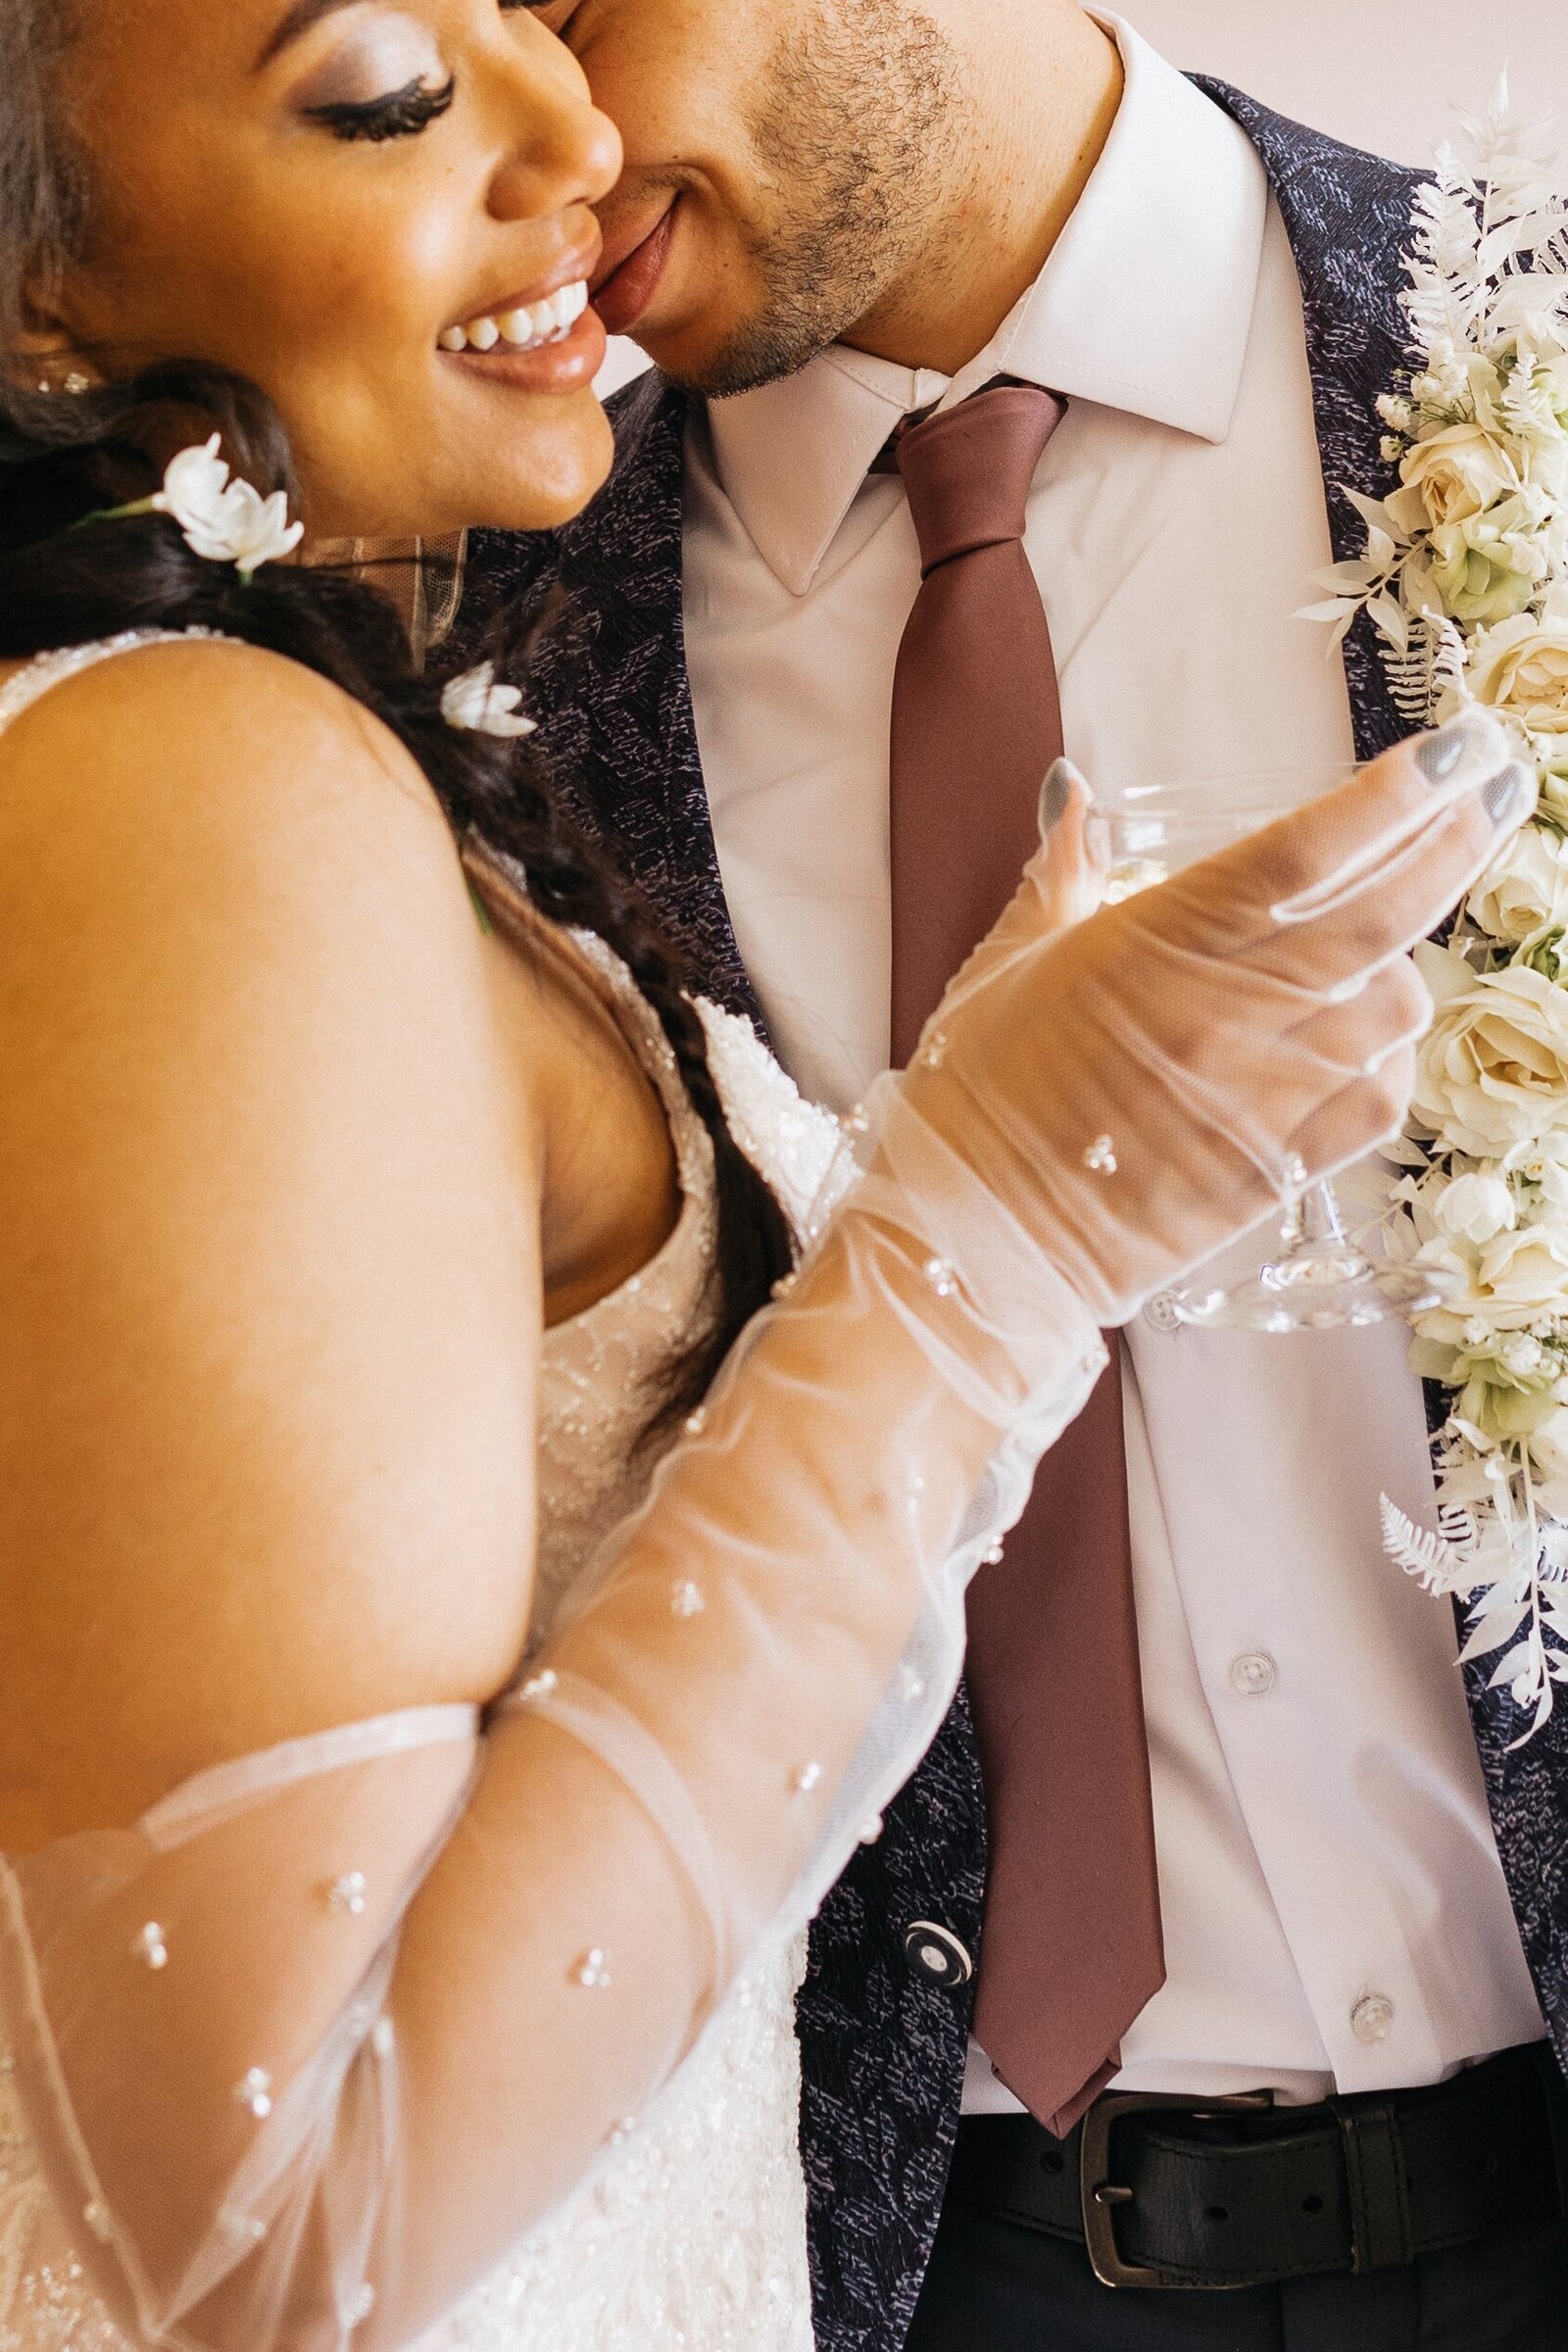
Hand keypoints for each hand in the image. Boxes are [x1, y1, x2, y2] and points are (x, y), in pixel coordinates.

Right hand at [882, 712, 1531, 1325]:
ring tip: (1378, 954)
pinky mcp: (1278, 1168)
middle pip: (1382, 914)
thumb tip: (1071, 789)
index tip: (1458, 750)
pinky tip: (1365, 1046)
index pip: (1307, 851)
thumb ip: (1063, 871)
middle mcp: (1227, 1011)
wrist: (976, 1237)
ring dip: (1403, 968)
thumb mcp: (1010, 962)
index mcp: (1158, 941)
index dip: (1396, 795)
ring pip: (1394, 1009)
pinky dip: (1389, 1062)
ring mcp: (1263, 1094)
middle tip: (1498, 792)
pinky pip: (1381, 1100)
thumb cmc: (979, 1092)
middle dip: (1456, 842)